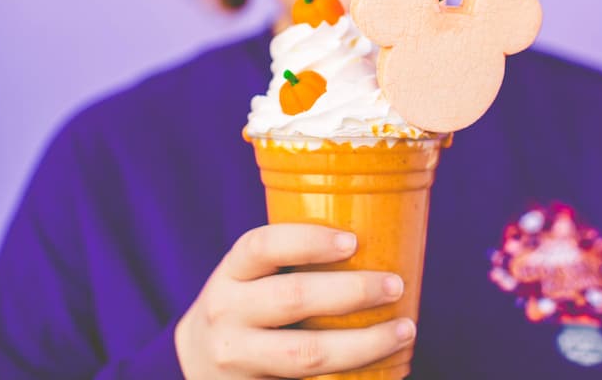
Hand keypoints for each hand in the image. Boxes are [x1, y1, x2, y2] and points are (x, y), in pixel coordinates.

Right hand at [174, 224, 414, 378]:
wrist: (196, 362)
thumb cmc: (247, 306)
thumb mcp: (252, 278)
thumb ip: (294, 262)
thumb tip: (382, 236)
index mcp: (231, 273)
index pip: (261, 245)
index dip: (308, 241)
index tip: (353, 241)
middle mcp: (226, 313)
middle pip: (292, 297)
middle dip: (351, 291)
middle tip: (395, 285)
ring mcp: (236, 358)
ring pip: (306, 353)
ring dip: (364, 343)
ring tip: (404, 330)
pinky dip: (350, 375)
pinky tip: (385, 367)